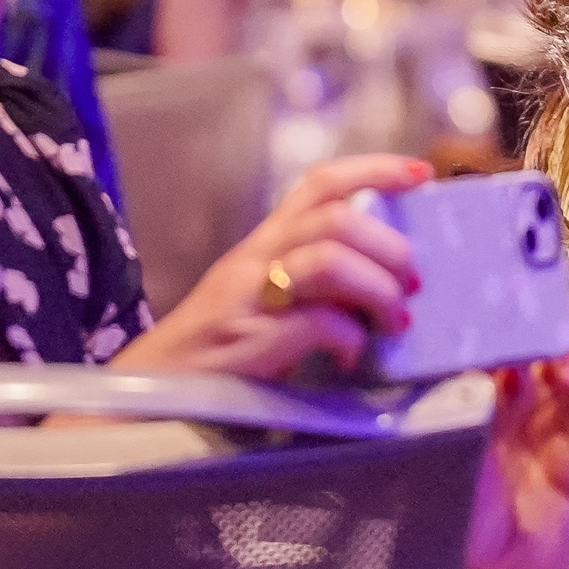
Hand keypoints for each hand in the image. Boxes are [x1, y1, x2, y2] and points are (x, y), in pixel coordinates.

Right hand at [116, 154, 429, 379]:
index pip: (319, 184)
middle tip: (413, 284)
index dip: (374, 170)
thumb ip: (314, 292)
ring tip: (393, 320)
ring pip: (329, 258)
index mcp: (261, 245)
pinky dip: (349, 338)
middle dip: (390, 247)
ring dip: (377, 288)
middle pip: (336, 220)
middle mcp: (252, 260)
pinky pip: (317, 322)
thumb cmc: (214, 359)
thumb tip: (385, 295)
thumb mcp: (263, 307)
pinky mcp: (249, 340)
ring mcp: (248, 298)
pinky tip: (351, 358)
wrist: (147, 398)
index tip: (420, 172)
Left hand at [450, 294, 568, 568]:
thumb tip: (451, 329)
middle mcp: (533, 399)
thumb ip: (449, 385)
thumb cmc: (438, 507)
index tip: (522, 276)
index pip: (519, 325)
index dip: (527, 299)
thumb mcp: (434, 433)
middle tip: (566, 305)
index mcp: (490, 383)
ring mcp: (565, 429)